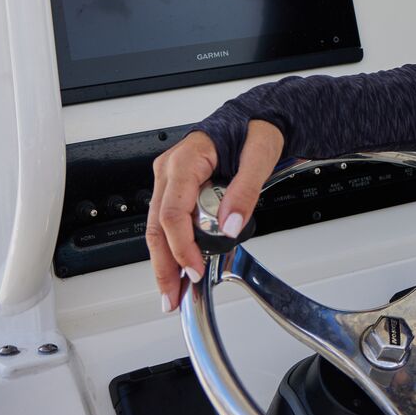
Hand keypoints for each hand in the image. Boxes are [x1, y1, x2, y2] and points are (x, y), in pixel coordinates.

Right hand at [146, 119, 283, 312]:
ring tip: (173, 292)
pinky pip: (167, 222)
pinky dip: (172, 248)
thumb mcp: (259, 155)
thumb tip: (230, 224)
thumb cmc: (255, 129)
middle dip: (163, 265)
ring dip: (164, 262)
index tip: (195, 271)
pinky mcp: (176, 189)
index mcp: (185, 160)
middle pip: (156, 227)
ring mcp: (169, 180)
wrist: (256, 117)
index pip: (172, 213)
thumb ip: (245, 190)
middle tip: (172, 296)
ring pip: (157, 229)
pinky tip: (178, 268)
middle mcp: (169, 171)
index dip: (181, 247)